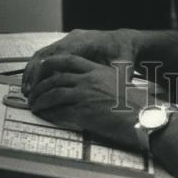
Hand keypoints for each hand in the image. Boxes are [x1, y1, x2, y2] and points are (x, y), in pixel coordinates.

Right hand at [22, 28, 140, 94]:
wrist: (124, 42)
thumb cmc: (123, 55)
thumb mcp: (121, 67)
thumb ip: (113, 80)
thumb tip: (111, 96)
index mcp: (86, 42)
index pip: (59, 56)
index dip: (46, 72)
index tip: (38, 88)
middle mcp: (74, 38)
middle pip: (47, 53)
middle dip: (35, 73)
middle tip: (28, 92)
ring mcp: (69, 40)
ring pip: (44, 53)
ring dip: (34, 71)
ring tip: (28, 90)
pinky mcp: (66, 45)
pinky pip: (48, 55)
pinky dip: (39, 68)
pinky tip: (35, 83)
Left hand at [26, 53, 151, 148]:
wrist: (144, 117)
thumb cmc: (137, 105)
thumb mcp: (119, 86)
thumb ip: (104, 84)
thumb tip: (94, 91)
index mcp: (98, 70)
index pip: (70, 60)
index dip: (54, 62)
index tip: (44, 66)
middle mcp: (89, 79)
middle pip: (57, 76)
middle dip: (41, 84)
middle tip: (33, 92)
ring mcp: (85, 94)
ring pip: (53, 92)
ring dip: (40, 99)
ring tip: (34, 105)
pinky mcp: (83, 111)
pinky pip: (59, 110)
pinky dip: (48, 112)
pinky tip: (44, 115)